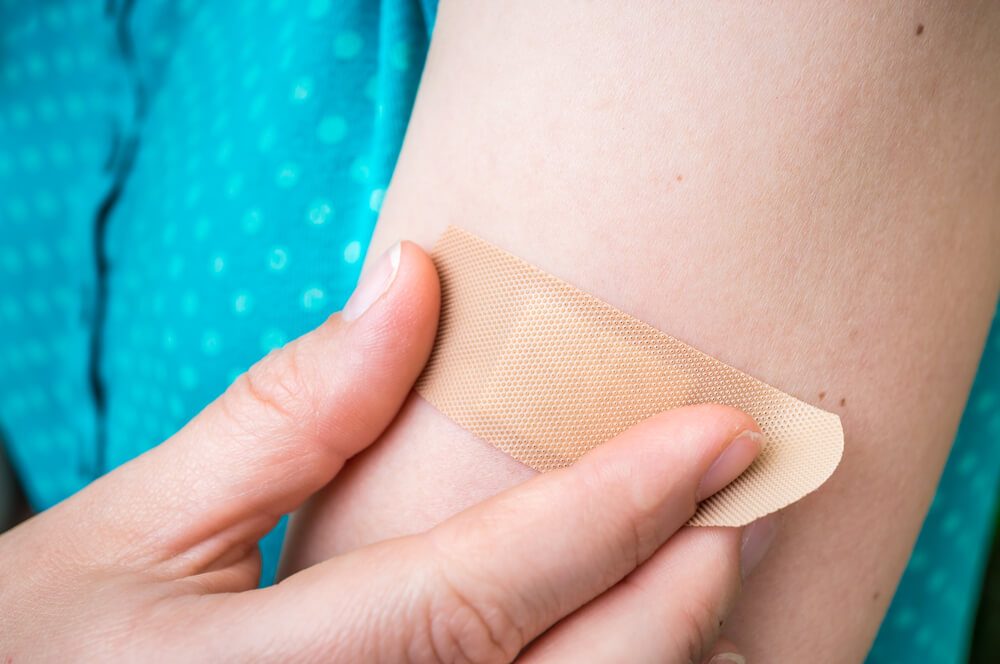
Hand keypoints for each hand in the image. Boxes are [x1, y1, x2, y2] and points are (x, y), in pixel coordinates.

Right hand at [0, 241, 773, 661]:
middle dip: (678, 596)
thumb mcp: (133, 529)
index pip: (490, 585)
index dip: (620, 505)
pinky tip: (634, 651)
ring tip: (712, 580)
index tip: (721, 431)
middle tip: (738, 502)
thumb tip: (414, 282)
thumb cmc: (46, 650)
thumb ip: (283, 418)